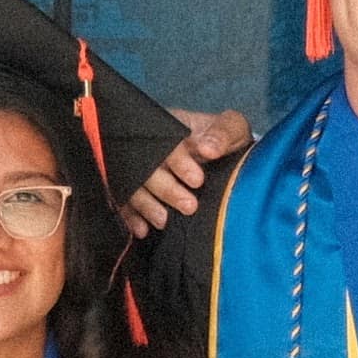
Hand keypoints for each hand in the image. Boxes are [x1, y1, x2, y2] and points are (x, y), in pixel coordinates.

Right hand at [112, 109, 248, 238]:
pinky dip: (132, 217)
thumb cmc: (223, 140)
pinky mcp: (135, 191)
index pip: (168, 143)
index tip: (197, 180)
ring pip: (134, 187)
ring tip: (164, 221)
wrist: (220, 156)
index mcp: (170, 128)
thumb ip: (223, 134)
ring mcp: (140, 170)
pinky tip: (142, 229)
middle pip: (148, 168)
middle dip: (166, 190)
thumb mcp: (231, 128)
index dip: (180, 163)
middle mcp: (150, 148)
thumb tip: (208, 149)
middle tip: (189, 206)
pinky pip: (126, 203)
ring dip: (147, 205)